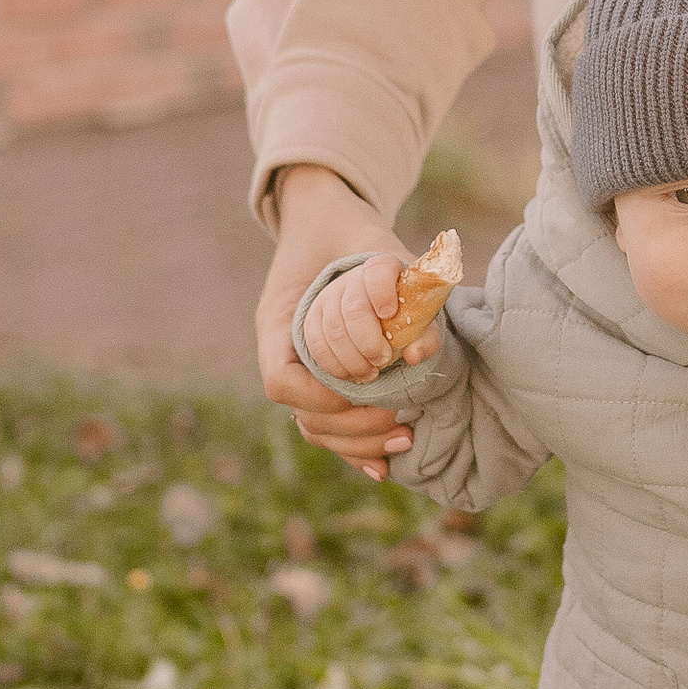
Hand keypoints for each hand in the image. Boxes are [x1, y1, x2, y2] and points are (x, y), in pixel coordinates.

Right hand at [258, 164, 416, 478]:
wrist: (331, 219)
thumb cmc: (350, 229)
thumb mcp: (371, 240)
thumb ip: (390, 275)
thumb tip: (407, 324)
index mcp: (280, 321)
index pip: (282, 380)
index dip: (320, 396)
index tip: (364, 389)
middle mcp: (284, 351)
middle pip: (303, 414)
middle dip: (352, 427)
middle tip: (401, 422)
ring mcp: (302, 368)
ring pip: (316, 428)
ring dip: (359, 443)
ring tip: (406, 439)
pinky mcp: (324, 378)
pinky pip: (331, 426)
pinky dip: (357, 450)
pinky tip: (385, 468)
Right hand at [302, 256, 447, 385]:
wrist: (380, 308)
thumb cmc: (404, 315)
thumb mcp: (422, 323)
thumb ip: (425, 338)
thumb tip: (413, 356)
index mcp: (384, 269)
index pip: (378, 270)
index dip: (381, 291)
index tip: (389, 314)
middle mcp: (352, 279)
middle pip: (353, 307)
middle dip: (368, 342)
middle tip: (383, 360)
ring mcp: (329, 297)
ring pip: (333, 329)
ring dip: (352, 359)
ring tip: (370, 373)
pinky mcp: (314, 317)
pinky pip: (316, 343)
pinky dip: (334, 364)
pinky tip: (350, 374)